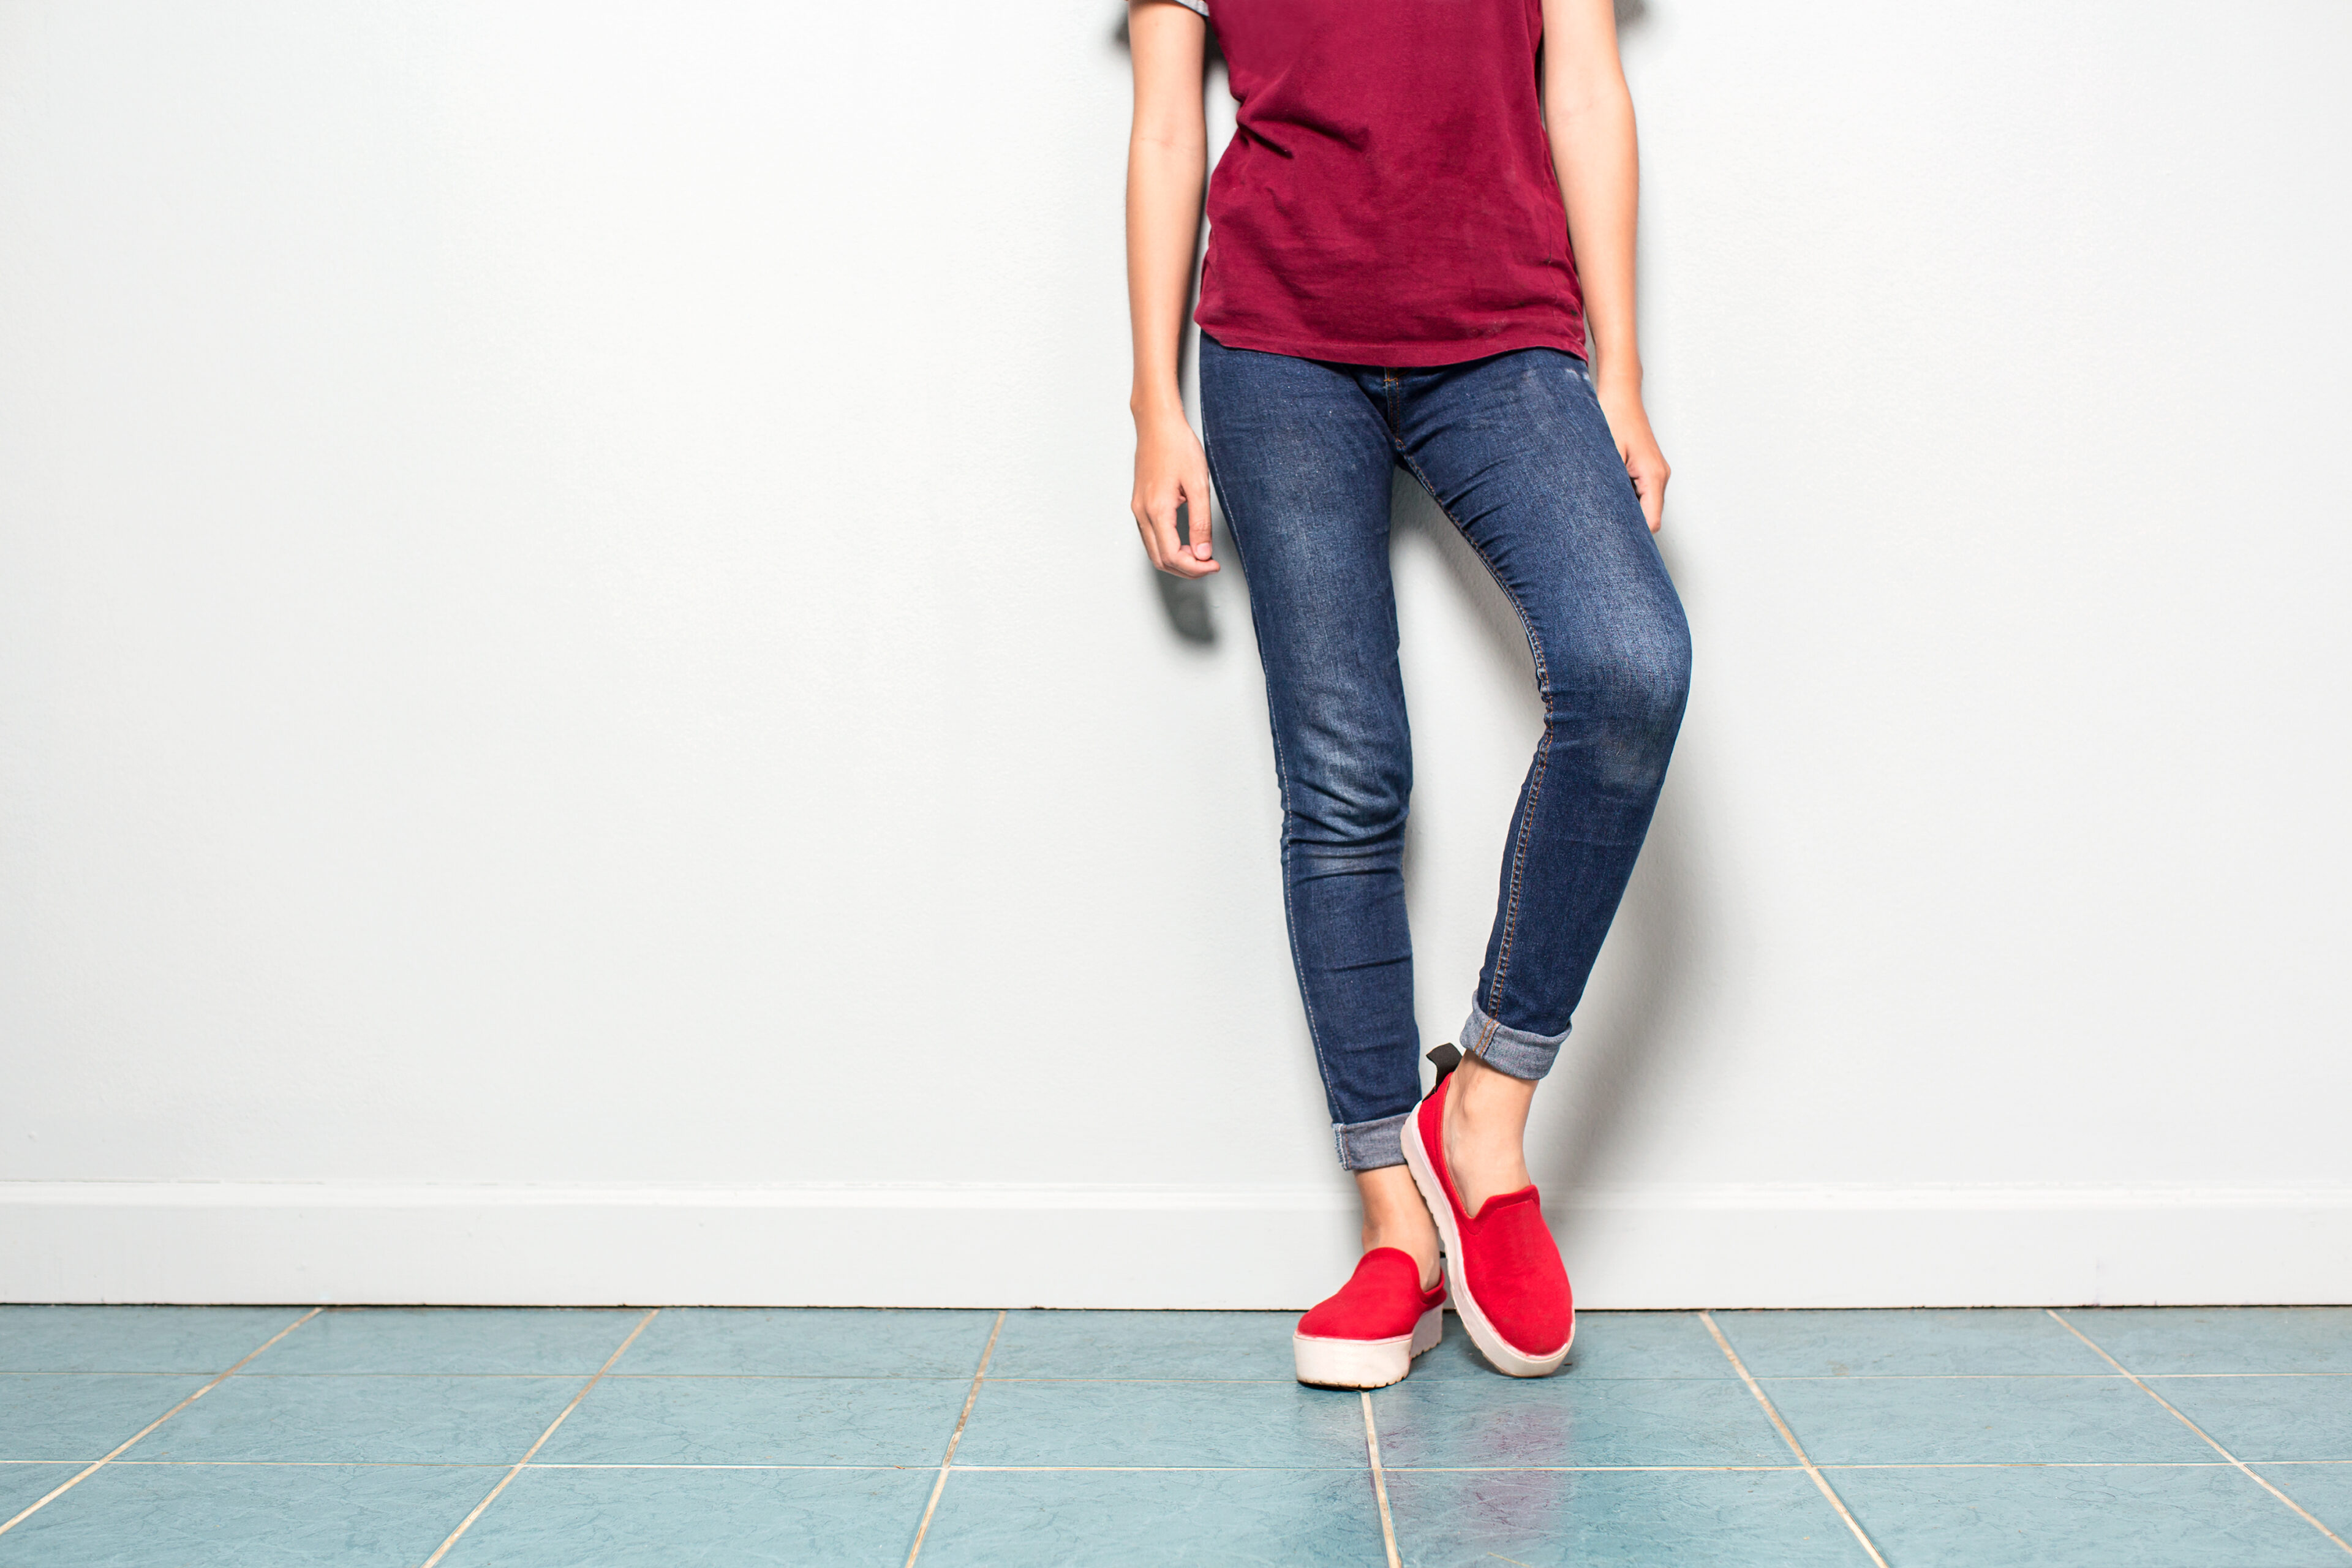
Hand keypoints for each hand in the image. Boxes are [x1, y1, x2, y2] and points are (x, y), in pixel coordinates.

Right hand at [1130, 409, 1219, 576]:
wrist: (1157, 424)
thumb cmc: (1177, 447)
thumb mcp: (1198, 485)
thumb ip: (1201, 522)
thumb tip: (1202, 553)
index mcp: (1157, 510)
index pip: (1173, 556)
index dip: (1195, 567)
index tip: (1213, 564)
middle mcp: (1142, 514)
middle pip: (1160, 560)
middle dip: (1186, 569)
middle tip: (1209, 564)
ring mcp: (1138, 510)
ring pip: (1154, 552)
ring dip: (1177, 560)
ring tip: (1200, 553)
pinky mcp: (1140, 505)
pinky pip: (1151, 538)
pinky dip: (1168, 548)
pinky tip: (1186, 541)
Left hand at [1596, 380, 1669, 532]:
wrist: (1620, 393)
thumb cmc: (1613, 417)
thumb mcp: (1606, 457)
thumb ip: (1608, 489)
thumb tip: (1602, 517)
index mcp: (1653, 476)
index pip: (1650, 523)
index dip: (1633, 538)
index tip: (1612, 546)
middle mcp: (1659, 476)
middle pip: (1648, 517)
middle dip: (1627, 527)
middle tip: (1600, 536)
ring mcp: (1655, 472)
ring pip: (1643, 505)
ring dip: (1624, 511)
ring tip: (1599, 512)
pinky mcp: (1647, 468)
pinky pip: (1639, 493)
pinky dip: (1625, 498)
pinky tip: (1607, 493)